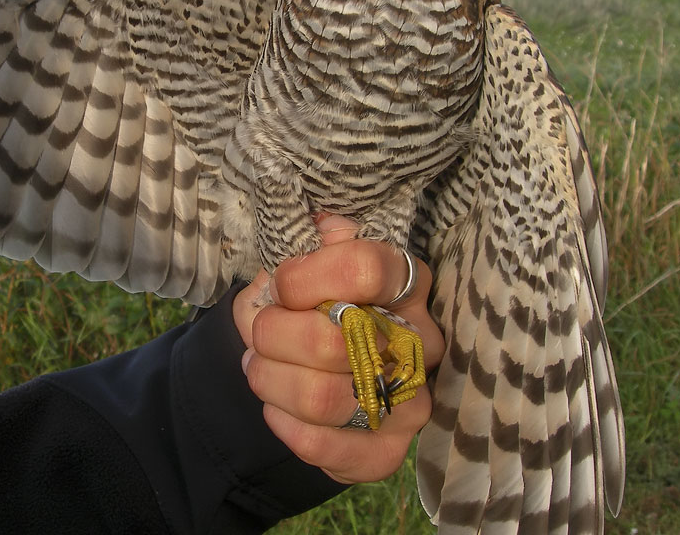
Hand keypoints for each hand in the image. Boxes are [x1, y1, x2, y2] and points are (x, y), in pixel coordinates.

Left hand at [233, 215, 444, 483]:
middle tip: (260, 330)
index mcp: (406, 283)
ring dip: (271, 380)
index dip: (304, 277)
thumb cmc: (313, 302)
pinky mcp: (388, 451)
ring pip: (322, 398)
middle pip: (332, 340)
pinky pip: (322, 446)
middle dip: (273, 334)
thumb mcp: (309, 260)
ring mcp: (410, 402)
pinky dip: (282, 423)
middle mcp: (421, 343)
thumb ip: (312, 243)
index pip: (364, 268)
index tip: (280, 283)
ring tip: (259, 366)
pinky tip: (275, 405)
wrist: (316, 363)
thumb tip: (320, 229)